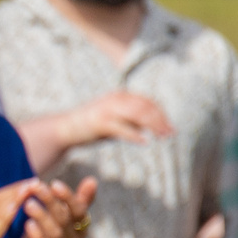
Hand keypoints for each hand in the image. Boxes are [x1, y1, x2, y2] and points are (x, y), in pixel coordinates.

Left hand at [10, 179, 96, 237]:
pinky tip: (28, 224)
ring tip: (28, 204)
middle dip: (50, 201)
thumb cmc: (45, 236)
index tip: (54, 184)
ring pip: (56, 234)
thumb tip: (93, 180)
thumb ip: (74, 201)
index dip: (68, 197)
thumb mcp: (59, 217)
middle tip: (35, 187)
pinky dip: (38, 237)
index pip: (79, 211)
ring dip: (42, 216)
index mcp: (79, 228)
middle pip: (65, 219)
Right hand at [55, 91, 170, 153]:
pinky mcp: (100, 122)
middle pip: (145, 107)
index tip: (170, 127)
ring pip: (136, 114)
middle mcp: (115, 99)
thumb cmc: (92, 125)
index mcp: (120, 96)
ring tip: (162, 137)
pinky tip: (144, 141)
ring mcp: (107, 110)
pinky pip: (121, 128)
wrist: (66, 128)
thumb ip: (132, 119)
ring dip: (152, 126)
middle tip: (170, 134)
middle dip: (160, 120)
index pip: (147, 102)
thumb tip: (150, 126)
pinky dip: (134, 134)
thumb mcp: (116, 119)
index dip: (161, 114)